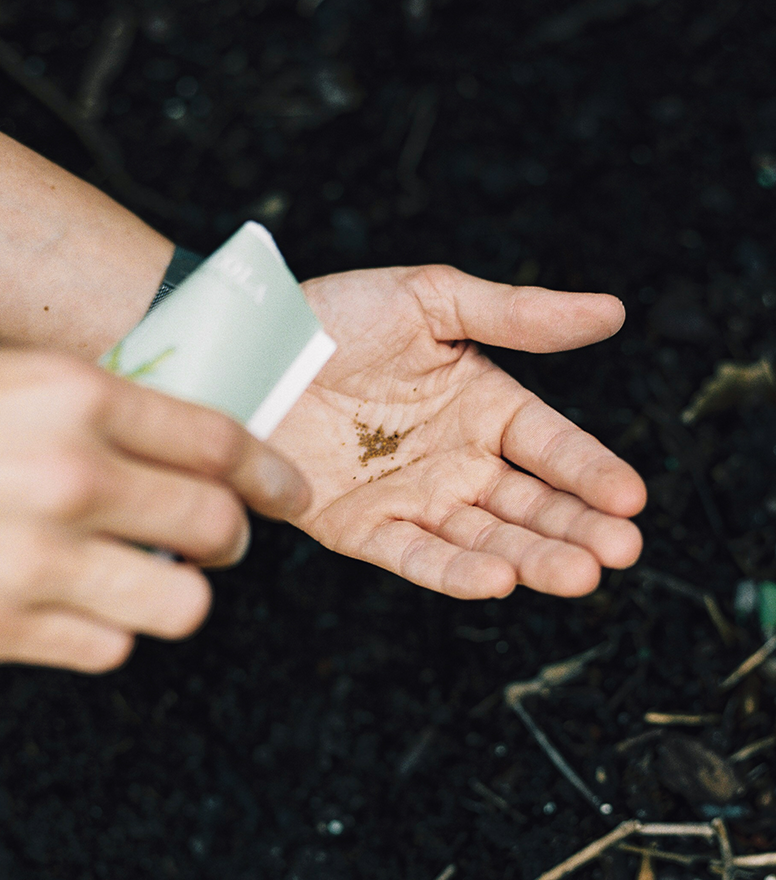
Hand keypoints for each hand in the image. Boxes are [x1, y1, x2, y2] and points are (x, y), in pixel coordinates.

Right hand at [0, 343, 307, 670]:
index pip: (220, 442)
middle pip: (219, 527)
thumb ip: (100, 412)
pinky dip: (106, 626)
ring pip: (181, 604)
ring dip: (177, 589)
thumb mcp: (3, 374)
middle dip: (234, 536)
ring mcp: (32, 561)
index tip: (287, 490)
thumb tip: (182, 450)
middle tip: (221, 537)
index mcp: (72, 397)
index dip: (271, 471)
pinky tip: (72, 600)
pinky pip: (108, 648)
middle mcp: (66, 477)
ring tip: (143, 571)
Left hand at [270, 265, 646, 598]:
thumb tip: (611, 313)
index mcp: (480, 404)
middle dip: (575, 528)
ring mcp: (409, 496)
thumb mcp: (429, 300)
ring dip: (530, 558)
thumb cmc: (334, 315)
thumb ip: (515, 315)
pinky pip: (412, 555)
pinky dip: (452, 570)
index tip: (631, 497)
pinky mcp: (360, 527)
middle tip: (620, 551)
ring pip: (481, 537)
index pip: (549, 444)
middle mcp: (453, 459)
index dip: (590, 470)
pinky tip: (496, 579)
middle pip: (527, 502)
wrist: (249, 349)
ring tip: (577, 574)